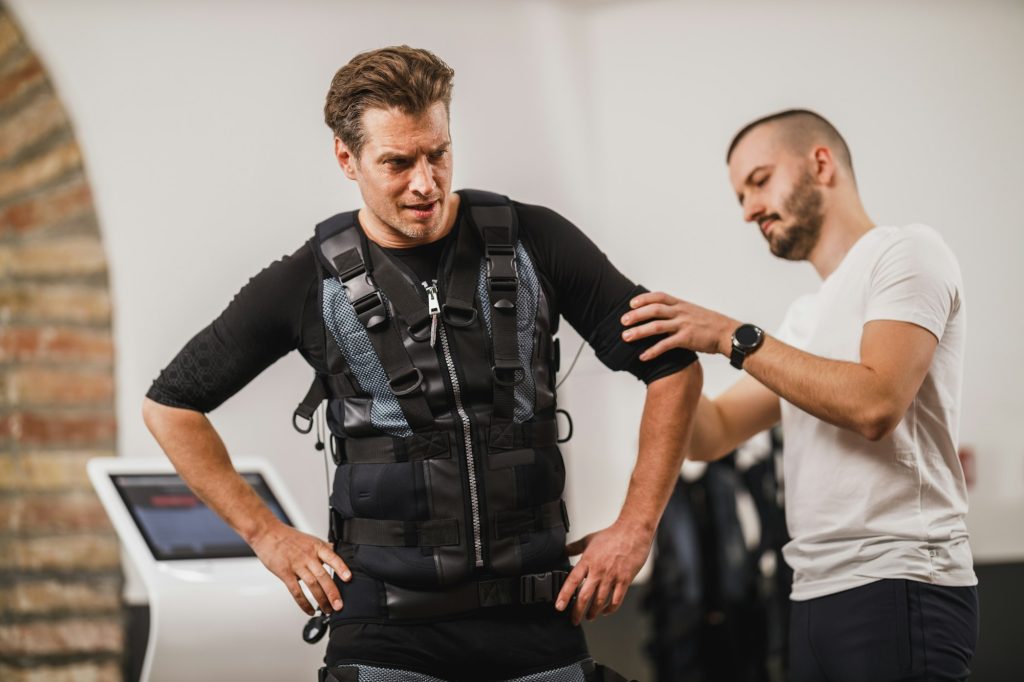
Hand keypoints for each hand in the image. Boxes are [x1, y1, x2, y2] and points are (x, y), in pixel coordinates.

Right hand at [250, 521, 351, 615]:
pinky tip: (310, 610)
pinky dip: (304, 603)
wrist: (267, 533)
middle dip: (332, 593)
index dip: (341, 568)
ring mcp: (296, 565)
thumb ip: (322, 548)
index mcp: (316, 547)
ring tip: (328, 610)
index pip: (332, 557)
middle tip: (339, 606)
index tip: (349, 578)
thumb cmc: (288, 537)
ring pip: (312, 585)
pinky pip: (296, 591)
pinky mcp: (284, 573)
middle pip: (323, 576)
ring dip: (321, 600)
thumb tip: (335, 552)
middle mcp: (308, 556)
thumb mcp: (310, 539)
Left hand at [555, 520, 653, 624]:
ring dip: (593, 612)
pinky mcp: (624, 580)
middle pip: (584, 596)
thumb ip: (575, 547)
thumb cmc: (612, 535)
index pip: (572, 581)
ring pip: (600, 601)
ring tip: (589, 617)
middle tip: (574, 620)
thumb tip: (564, 551)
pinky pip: (616, 600)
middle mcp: (598, 570)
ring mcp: (612, 576)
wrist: (633, 532)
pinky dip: (610, 608)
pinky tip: (605, 611)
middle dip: (577, 611)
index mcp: (588, 560)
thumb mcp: (589, 539)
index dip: (564, 595)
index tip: (559, 606)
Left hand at [621, 291, 737, 359]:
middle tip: (623, 321)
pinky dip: (652, 351)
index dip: (644, 299)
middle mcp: (681, 312)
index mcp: (682, 304)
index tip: (631, 303)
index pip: (659, 296)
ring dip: (639, 331)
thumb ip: (678, 312)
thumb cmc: (710, 324)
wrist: (728, 333)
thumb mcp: (693, 312)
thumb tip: (662, 314)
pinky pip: (665, 345)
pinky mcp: (686, 339)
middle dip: (636, 315)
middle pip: (654, 310)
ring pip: (656, 326)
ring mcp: (684, 325)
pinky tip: (642, 356)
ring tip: (626, 337)